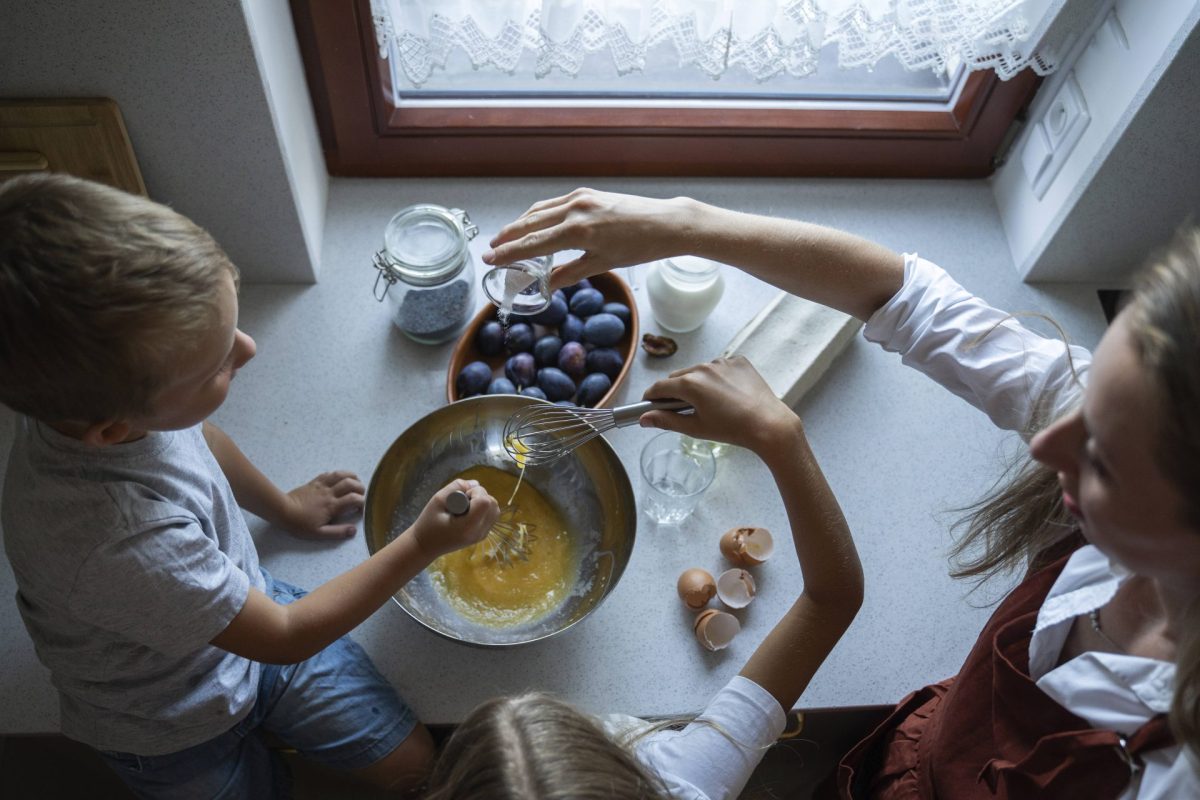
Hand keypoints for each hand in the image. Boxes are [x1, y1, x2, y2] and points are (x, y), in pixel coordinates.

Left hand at [279, 471, 364, 539]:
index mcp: (332, 506)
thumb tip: (353, 530)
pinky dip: (337, 475)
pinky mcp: (314, 482)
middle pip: (350, 483)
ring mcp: (322, 485)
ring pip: (340, 474)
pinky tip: (338, 479)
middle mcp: (330, 493)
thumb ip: (337, 532)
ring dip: (351, 476)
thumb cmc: (300, 524)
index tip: (360, 509)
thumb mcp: (319, 533)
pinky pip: (328, 474)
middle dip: (360, 487)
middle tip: (361, 495)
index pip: (354, 499)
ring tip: (355, 482)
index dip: (362, 502)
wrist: (283, 511)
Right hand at [409, 479, 499, 559]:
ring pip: (494, 509)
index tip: (462, 496)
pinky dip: (482, 509)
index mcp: (467, 527)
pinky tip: (467, 513)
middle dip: (480, 496)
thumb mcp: (437, 500)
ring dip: (482, 502)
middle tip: (462, 501)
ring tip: (465, 507)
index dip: (476, 492)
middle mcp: (479, 532)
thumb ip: (456, 487)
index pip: (485, 502)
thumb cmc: (428, 523)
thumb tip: (476, 483)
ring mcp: (482, 535)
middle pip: (493, 504)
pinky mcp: (482, 535)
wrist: (425, 546)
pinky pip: (491, 516)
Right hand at [482, 188, 693, 289]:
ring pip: (540, 210)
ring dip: (521, 223)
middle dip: (508, 236)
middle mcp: (575, 209)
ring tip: (507, 236)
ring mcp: (581, 198)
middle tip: (491, 249)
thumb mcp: (602, 264)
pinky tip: (535, 222)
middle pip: (530, 223)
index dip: (508, 253)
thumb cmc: (639, 246)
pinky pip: (555, 203)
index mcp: (577, 230)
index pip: (532, 243)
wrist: (666, 223)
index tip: (490, 259)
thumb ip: (569, 273)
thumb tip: (546, 286)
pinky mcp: (589, 193)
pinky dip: (540, 213)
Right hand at [640, 356, 802, 456]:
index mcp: (690, 384)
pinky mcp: (738, 361)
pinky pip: (719, 367)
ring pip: (699, 371)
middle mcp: (703, 367)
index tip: (650, 405)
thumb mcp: (696, 428)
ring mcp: (722, 362)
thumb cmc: (732, 429)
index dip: (651, 397)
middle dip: (675, 391)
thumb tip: (644, 419)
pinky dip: (717, 378)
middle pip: (678, 377)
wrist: (769, 424)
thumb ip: (666, 420)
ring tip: (709, 403)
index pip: (659, 387)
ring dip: (697, 383)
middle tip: (682, 408)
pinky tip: (727, 394)